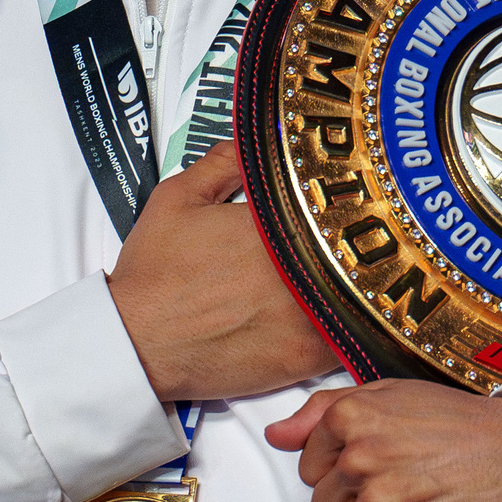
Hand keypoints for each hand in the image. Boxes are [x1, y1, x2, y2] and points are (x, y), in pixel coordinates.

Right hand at [107, 140, 338, 400]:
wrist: (137, 342)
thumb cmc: (154, 272)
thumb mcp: (177, 198)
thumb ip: (222, 162)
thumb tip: (253, 144)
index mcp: (276, 223)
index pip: (333, 202)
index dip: (344, 202)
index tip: (348, 203)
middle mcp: (300, 267)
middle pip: (357, 248)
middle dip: (359, 243)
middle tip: (361, 240)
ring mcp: (309, 315)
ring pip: (363, 294)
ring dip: (364, 286)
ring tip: (362, 279)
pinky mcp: (307, 357)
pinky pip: (354, 338)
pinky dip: (357, 327)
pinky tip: (351, 318)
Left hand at [264, 380, 501, 501]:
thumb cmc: (462, 426)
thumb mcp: (390, 393)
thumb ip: (323, 410)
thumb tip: (277, 434)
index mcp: (351, 417)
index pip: (308, 464)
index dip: (338, 472)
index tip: (373, 470)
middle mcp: (361, 457)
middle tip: (396, 493)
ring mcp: (381, 501)